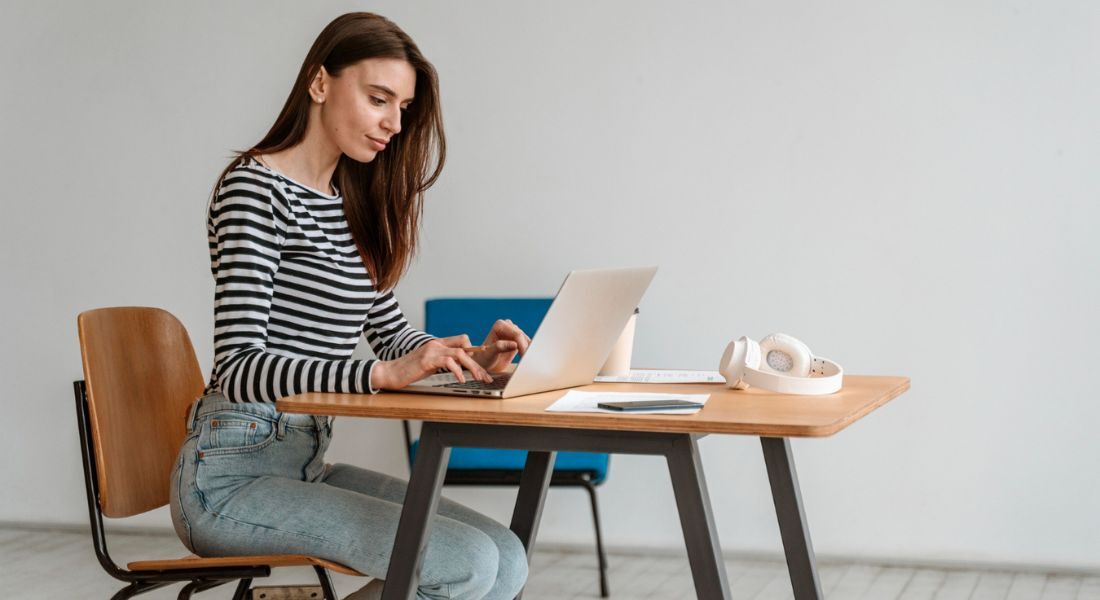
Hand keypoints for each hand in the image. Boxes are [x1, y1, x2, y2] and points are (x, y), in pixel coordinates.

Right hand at [371, 335, 492, 389]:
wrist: (389, 373)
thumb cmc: (408, 371)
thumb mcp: (429, 365)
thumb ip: (441, 362)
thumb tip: (458, 369)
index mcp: (437, 344)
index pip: (461, 341)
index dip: (475, 350)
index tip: (484, 363)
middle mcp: (436, 344)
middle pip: (465, 348)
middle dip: (478, 364)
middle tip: (486, 377)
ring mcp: (432, 350)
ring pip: (460, 354)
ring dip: (473, 367)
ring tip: (479, 379)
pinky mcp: (427, 359)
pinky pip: (448, 362)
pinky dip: (458, 371)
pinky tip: (461, 380)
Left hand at [470, 319, 530, 372]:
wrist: (484, 365)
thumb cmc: (483, 359)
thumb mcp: (489, 354)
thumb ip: (500, 347)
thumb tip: (514, 344)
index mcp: (500, 325)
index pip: (516, 334)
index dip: (522, 346)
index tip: (525, 357)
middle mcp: (508, 326)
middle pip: (523, 337)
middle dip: (526, 349)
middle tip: (529, 361)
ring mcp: (513, 333)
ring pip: (527, 341)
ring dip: (529, 351)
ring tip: (529, 362)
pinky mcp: (518, 341)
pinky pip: (527, 345)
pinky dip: (529, 352)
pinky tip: (529, 360)